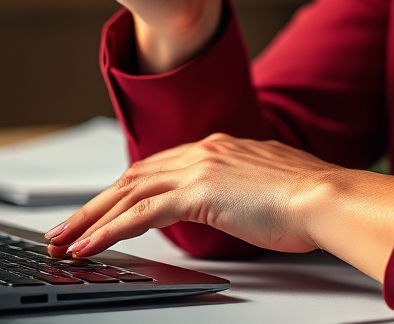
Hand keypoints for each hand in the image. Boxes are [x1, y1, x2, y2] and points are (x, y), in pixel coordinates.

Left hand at [43, 134, 393, 282]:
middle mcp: (208, 149)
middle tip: (70, 225)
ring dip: (92, 217)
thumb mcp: (269, 186)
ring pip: (130, 191)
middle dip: (99, 201)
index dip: (130, 187)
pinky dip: (107, 231)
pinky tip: (88, 247)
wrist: (326, 196)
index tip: (109, 205)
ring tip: (66, 240)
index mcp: (225, 145)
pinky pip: (139, 214)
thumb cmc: (310, 198)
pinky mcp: (198, 193)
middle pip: (138, 174)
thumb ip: (243, 188)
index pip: (163, 165)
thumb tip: (236, 203)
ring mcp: (201, 167)